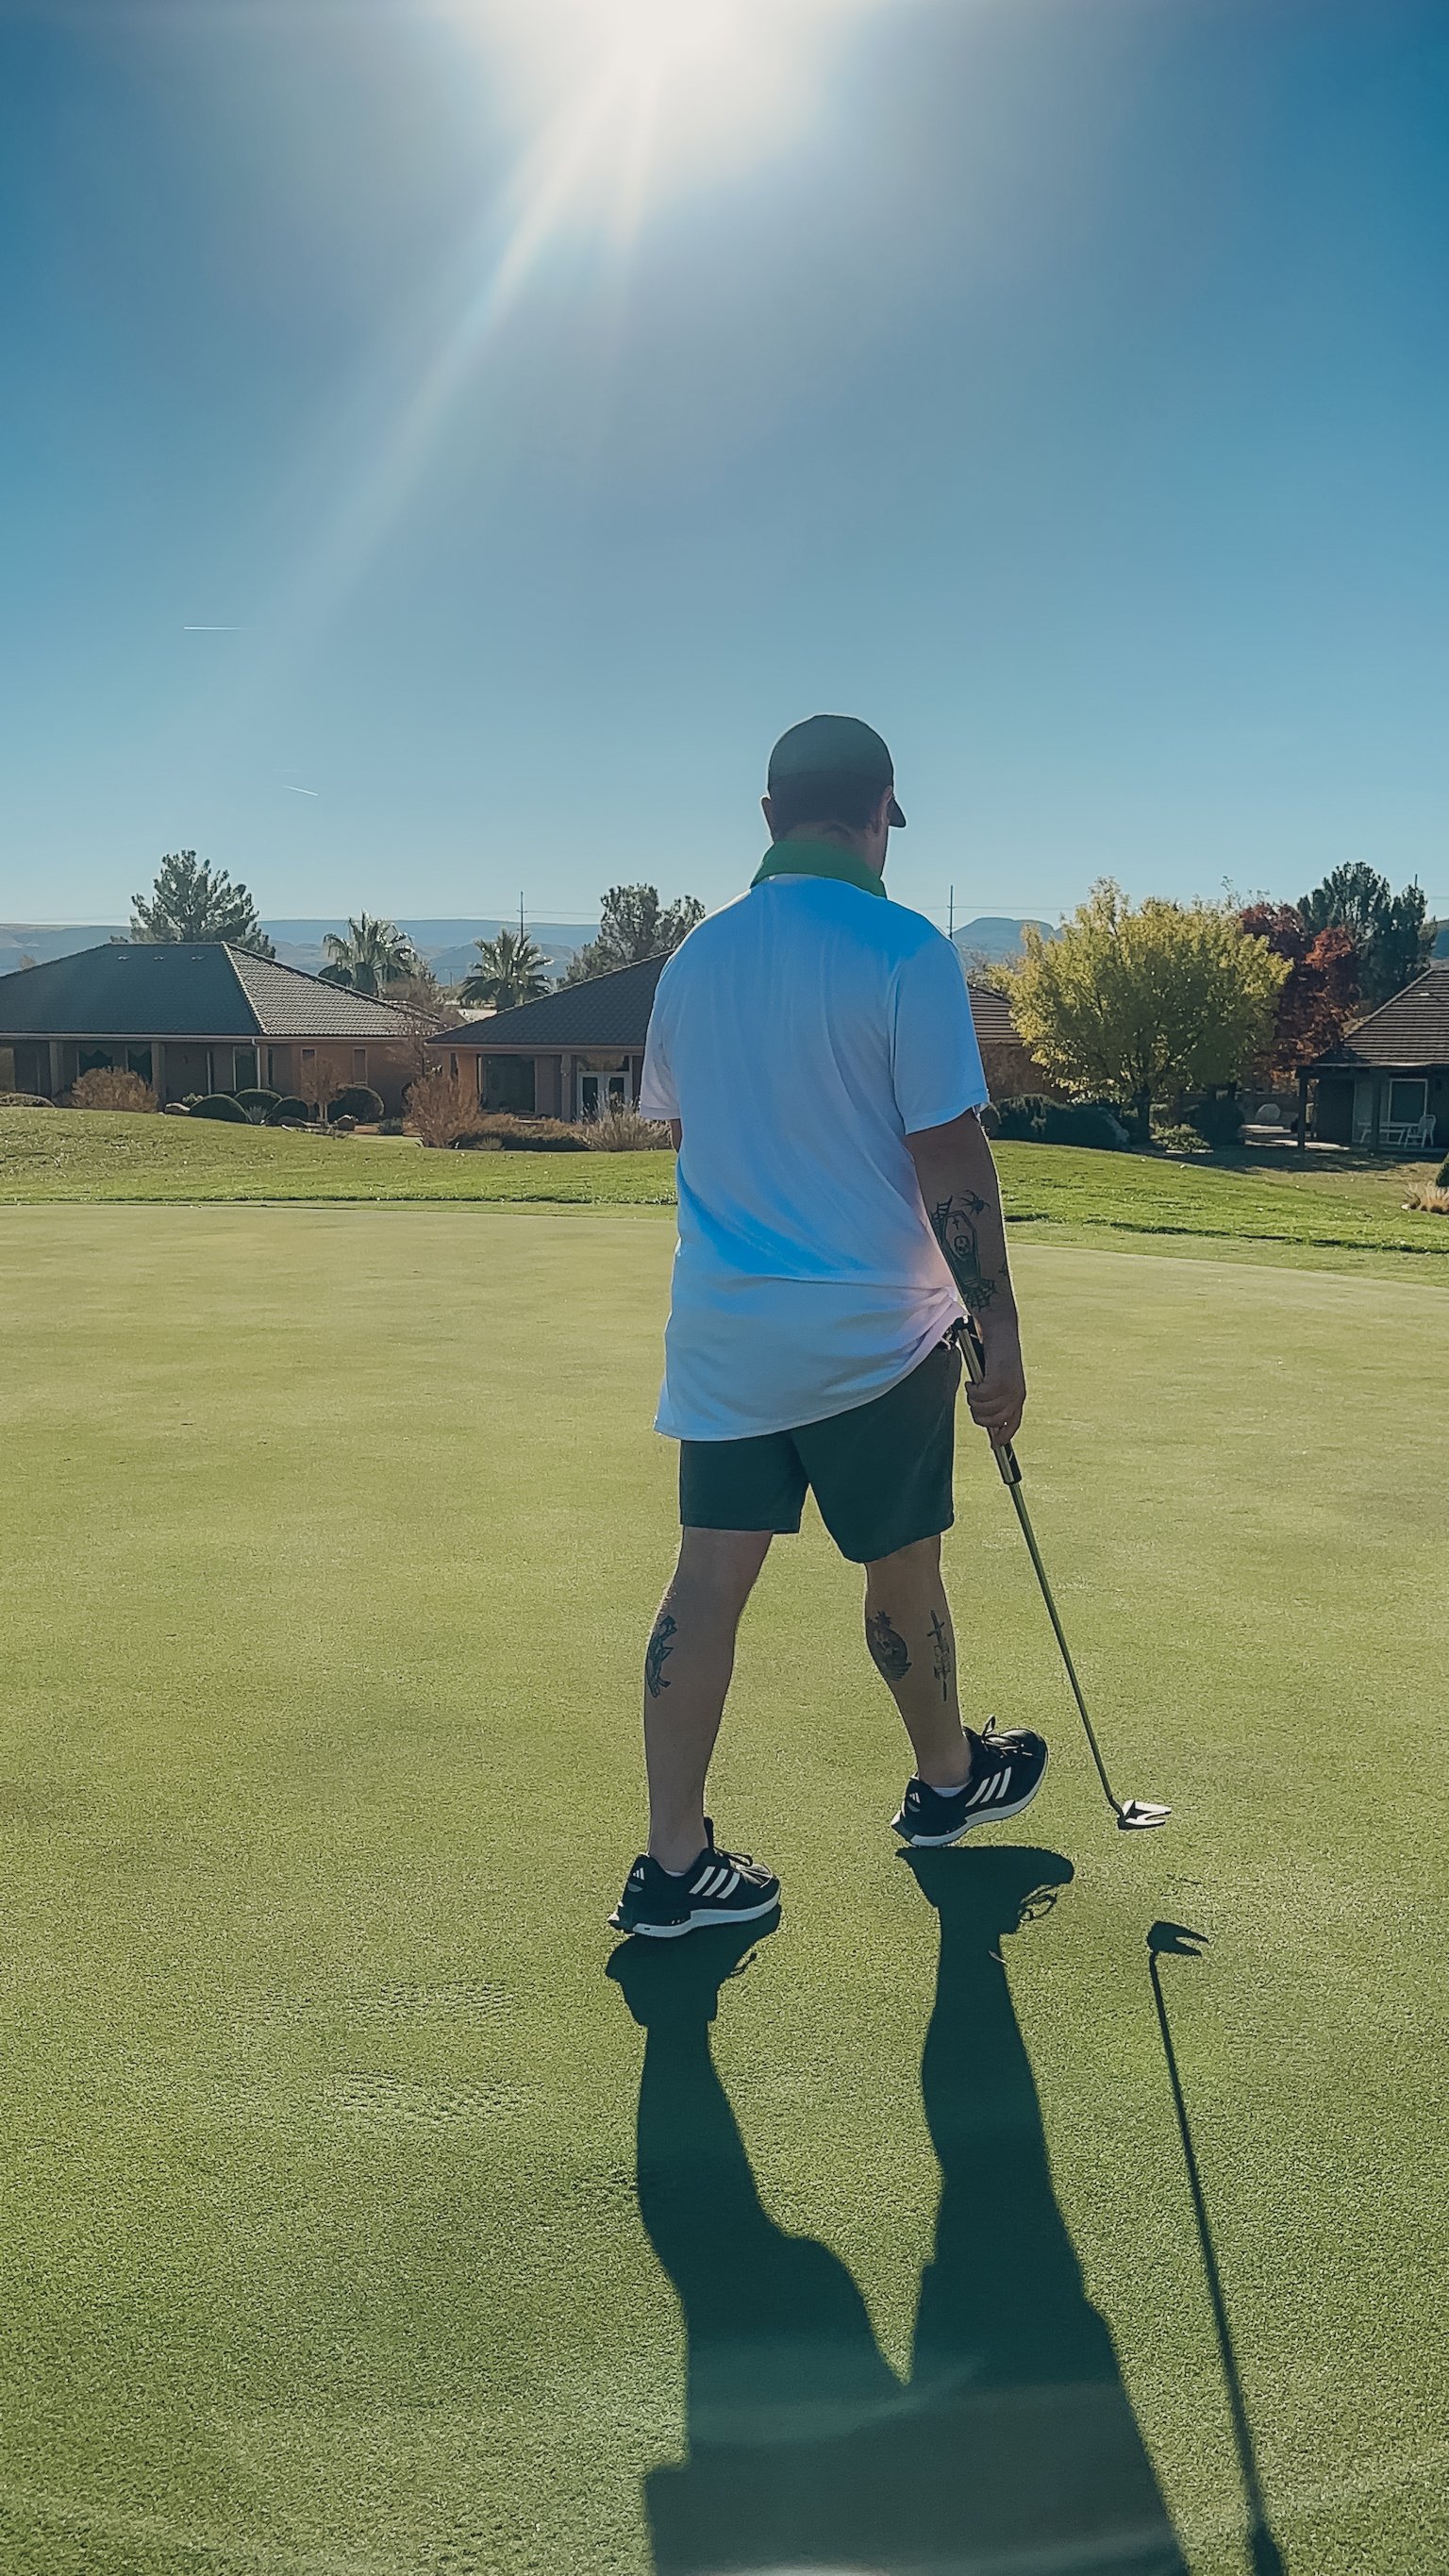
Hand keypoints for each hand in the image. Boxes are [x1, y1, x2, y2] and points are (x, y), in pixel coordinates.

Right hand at [964, 1325, 1025, 1447]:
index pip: (1013, 1425)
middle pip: (994, 1422)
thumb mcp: (996, 1379)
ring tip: (973, 1386)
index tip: (995, 1446)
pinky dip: (972, 1389)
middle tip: (973, 1399)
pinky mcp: (1000, 1381)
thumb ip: (993, 1398)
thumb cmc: (994, 1354)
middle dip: (979, 1415)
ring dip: (973, 1400)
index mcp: (1018, 1397)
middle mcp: (1016, 1396)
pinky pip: (980, 1397)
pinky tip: (973, 1380)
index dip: (1004, 1438)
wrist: (1000, 1330)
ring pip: (984, 1410)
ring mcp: (1009, 1390)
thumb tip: (984, 1417)